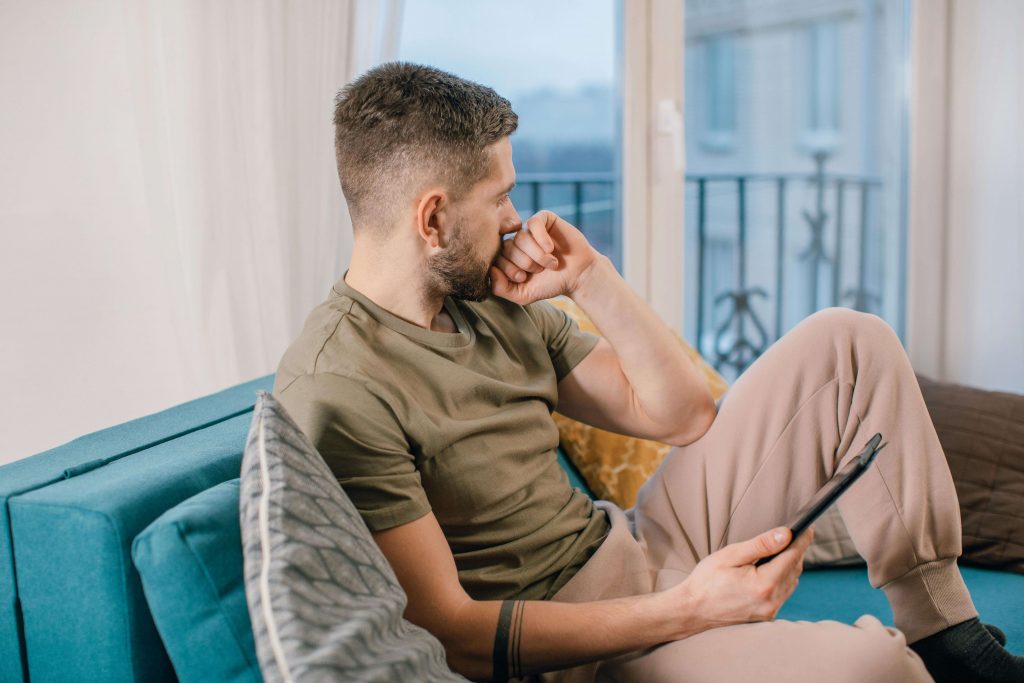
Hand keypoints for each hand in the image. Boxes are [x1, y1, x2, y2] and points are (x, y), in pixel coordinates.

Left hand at [489, 210, 599, 304]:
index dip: (509, 270)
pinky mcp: (544, 219)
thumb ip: (501, 289)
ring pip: (521, 237)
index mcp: (508, 258)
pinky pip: (533, 223)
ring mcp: (529, 230)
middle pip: (507, 247)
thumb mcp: (523, 295)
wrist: (578, 276)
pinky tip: (550, 248)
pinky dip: (541, 238)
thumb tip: (490, 270)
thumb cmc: (550, 284)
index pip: (495, 258)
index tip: (524, 278)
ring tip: (551, 263)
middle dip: (525, 263)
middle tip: (540, 271)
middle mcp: (516, 242)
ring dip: (537, 255)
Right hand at [671, 525, 814, 633]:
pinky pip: (783, 593)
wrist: (691, 610)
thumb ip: (761, 545)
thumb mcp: (731, 555)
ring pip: (792, 582)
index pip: (792, 557)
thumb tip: (786, 534)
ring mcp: (770, 611)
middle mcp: (771, 601)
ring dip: (791, 564)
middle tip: (796, 532)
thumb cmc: (706, 581)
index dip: (802, 540)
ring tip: (784, 548)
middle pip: (795, 569)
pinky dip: (783, 578)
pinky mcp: (766, 615)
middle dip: (796, 550)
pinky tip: (773, 568)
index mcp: (763, 584)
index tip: (809, 526)